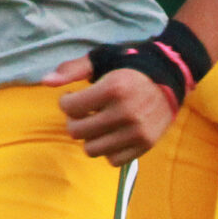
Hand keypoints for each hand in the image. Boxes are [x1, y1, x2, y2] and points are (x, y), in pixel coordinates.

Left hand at [43, 55, 177, 163]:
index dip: (66, 101)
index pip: (70, 107)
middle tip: (83, 112)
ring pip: (92, 149)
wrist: (172, 75)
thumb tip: (45, 81)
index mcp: (114, 88)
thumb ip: (72, 69)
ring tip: (98, 122)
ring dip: (90, 137)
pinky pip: (112, 160)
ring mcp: (137, 131)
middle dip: (74, 120)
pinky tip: (112, 132)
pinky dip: (108, 149)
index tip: (73, 96)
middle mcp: (126, 112)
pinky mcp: (146, 145)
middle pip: (77, 131)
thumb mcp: (102, 58)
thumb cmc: (131, 64)